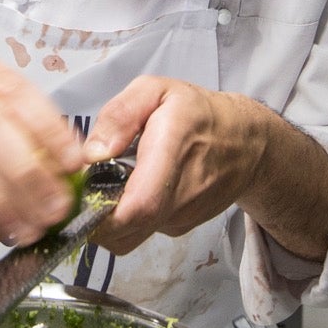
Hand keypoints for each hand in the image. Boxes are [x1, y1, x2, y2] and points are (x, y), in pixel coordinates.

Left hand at [81, 76, 269, 254]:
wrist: (246, 142)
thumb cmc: (199, 113)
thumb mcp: (156, 90)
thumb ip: (120, 114)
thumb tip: (92, 153)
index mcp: (172, 153)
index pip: (139, 206)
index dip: (102, 214)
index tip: (80, 197)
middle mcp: (180, 196)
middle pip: (126, 232)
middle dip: (93, 220)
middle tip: (83, 190)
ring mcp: (181, 218)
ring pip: (130, 237)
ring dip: (108, 220)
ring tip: (109, 184)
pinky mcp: (179, 228)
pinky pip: (143, 232)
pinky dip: (127, 218)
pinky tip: (131, 190)